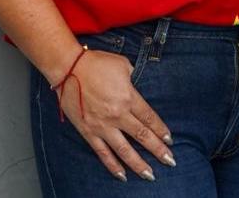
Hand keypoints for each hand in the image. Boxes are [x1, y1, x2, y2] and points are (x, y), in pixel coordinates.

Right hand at [55, 48, 174, 181]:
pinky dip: (112, 165)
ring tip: (150, 175)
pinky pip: (102, 152)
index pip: (149, 119)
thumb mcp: (122, 65)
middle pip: (142, 136)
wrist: (68, 67)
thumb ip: (133, 79)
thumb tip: (136, 87)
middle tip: (170, 161)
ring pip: (125, 150)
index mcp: (128, 97)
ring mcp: (102, 125)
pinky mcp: (88, 131)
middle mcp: (118, 115)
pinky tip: (122, 175)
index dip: (161, 131)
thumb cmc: (96, 63)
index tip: (169, 141)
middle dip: (158, 150)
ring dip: (139, 164)